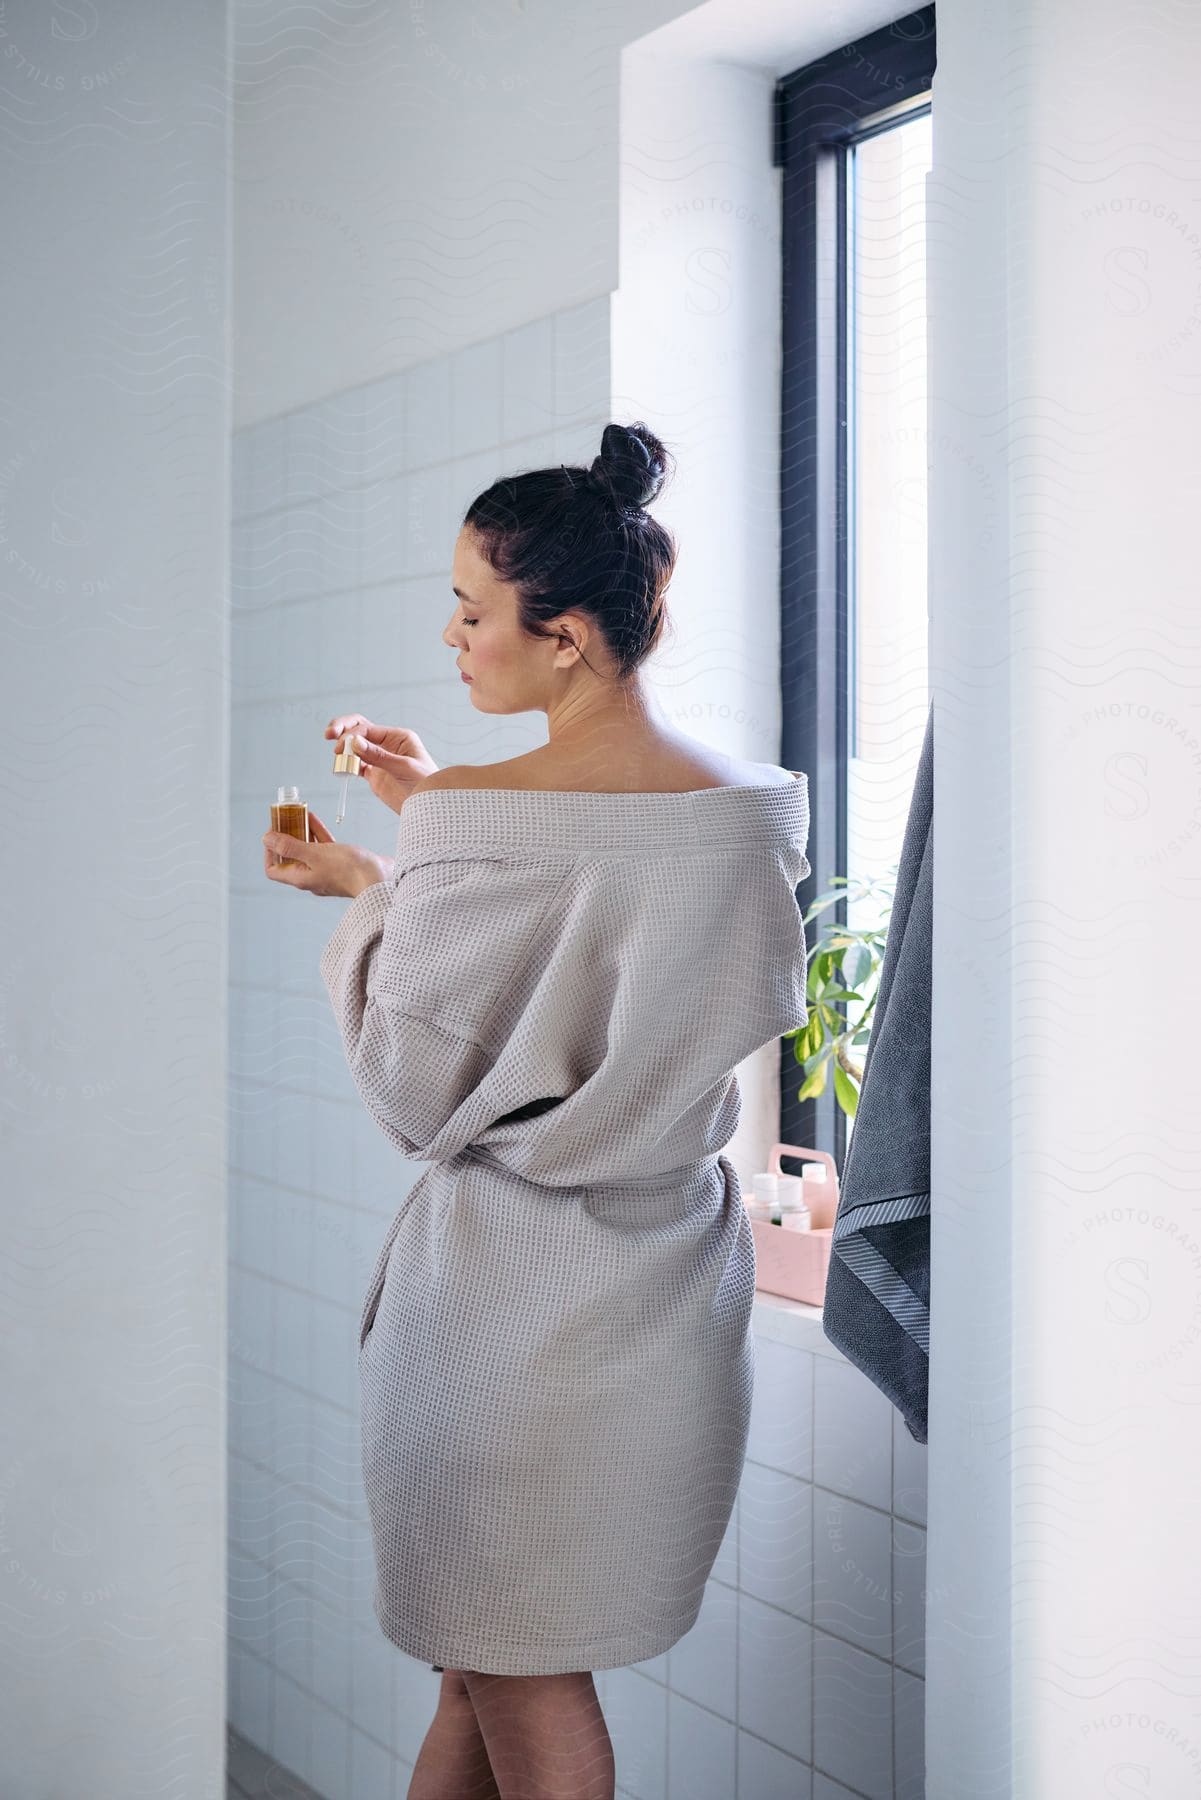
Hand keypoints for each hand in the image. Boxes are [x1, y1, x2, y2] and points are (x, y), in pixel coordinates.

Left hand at [262, 809, 392, 898]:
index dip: (269, 851)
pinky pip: (323, 848)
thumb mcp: (315, 854)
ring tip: (297, 815)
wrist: (380, 878)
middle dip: (286, 837)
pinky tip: (314, 819)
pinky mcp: (340, 864)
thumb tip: (266, 839)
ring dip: (301, 833)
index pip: (274, 869)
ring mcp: (326, 871)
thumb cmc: (350, 870)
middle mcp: (311, 876)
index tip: (273, 834)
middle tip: (284, 820)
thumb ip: (291, 846)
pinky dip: (317, 834)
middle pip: (290, 857)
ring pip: (307, 850)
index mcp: (301, 878)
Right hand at [325, 714, 438, 817]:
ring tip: (338, 759)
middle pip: (359, 729)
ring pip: (355, 747)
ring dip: (343, 749)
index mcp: (398, 737)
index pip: (368, 728)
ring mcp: (379, 758)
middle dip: (343, 729)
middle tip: (329, 734)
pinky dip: (346, 765)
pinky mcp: (374, 774)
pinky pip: (355, 764)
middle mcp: (387, 744)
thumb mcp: (404, 768)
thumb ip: (379, 756)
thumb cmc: (426, 785)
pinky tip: (341, 768)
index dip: (353, 734)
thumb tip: (355, 742)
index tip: (344, 746)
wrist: (430, 808)